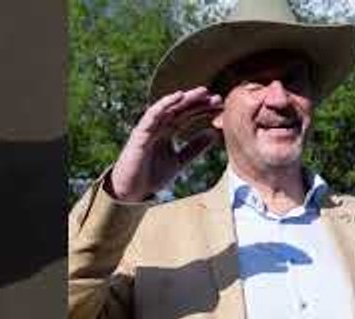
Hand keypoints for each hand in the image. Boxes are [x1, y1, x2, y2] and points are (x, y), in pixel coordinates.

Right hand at [108, 87, 222, 201]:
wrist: (132, 191)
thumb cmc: (152, 176)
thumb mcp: (180, 161)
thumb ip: (194, 148)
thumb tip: (213, 135)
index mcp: (168, 131)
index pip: (188, 116)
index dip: (204, 110)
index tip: (221, 106)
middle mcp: (159, 126)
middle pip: (181, 109)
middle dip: (199, 102)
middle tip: (217, 97)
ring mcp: (150, 128)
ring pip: (169, 108)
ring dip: (185, 98)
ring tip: (202, 92)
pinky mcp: (140, 132)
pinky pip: (153, 114)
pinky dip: (164, 104)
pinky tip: (178, 96)